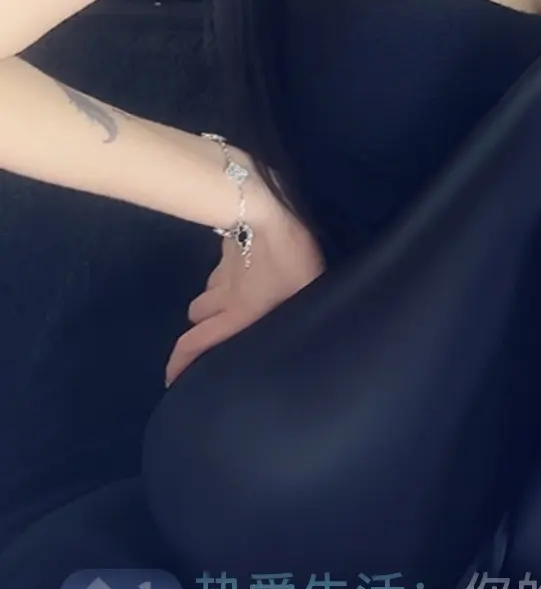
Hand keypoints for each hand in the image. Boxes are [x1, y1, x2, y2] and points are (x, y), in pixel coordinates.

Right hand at [165, 208, 324, 385]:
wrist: (266, 208)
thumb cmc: (290, 255)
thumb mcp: (308, 289)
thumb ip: (307, 309)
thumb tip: (322, 329)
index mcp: (238, 313)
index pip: (196, 343)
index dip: (180, 364)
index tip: (170, 380)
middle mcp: (222, 297)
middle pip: (196, 318)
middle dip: (200, 329)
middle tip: (214, 338)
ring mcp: (221, 272)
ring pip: (206, 294)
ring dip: (212, 304)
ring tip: (230, 308)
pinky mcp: (226, 252)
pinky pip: (218, 273)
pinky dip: (225, 281)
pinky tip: (244, 277)